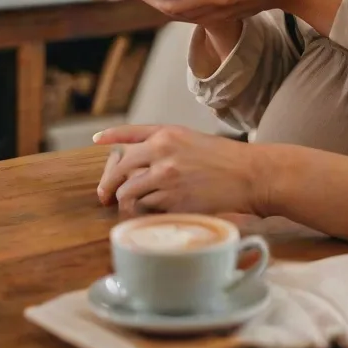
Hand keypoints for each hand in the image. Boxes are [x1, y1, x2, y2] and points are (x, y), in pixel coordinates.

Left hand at [95, 125, 265, 217]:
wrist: (250, 174)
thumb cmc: (224, 158)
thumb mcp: (191, 139)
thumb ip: (164, 144)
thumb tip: (136, 157)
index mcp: (166, 133)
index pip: (128, 134)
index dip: (110, 137)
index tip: (97, 142)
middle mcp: (162, 152)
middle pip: (120, 169)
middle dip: (108, 185)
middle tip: (105, 196)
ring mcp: (166, 177)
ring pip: (130, 193)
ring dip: (128, 203)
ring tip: (131, 209)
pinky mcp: (174, 201)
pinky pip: (148, 210)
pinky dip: (147, 214)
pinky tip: (154, 214)